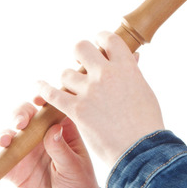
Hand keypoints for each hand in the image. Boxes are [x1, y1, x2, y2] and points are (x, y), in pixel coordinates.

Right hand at [0, 100, 102, 187]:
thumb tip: (53, 129)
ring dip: (3, 135)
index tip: (38, 100)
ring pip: (10, 136)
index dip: (44, 100)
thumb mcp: (75, 168)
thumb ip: (62, 149)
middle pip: (26, 118)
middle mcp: (42, 138)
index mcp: (62, 132)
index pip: (51, 110)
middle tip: (20, 124)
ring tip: (4, 142)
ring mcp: (26, 153)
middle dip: (20, 115)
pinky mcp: (15, 171)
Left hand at [37, 32, 164, 170]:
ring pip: (65, 73)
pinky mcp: (76, 109)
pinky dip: (43, 90)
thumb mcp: (144, 91)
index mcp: (126, 67)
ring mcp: (90, 91)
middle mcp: (106, 74)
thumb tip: (133, 55)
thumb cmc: (147, 123)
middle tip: (81, 64)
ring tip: (72, 89)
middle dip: (79, 54)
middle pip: (81, 48)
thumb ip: (133, 72)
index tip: (98, 44)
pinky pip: (52, 94)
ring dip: (68, 81)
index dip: (100, 38)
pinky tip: (39, 88)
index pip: (109, 39)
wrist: (141, 149)